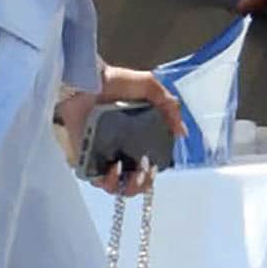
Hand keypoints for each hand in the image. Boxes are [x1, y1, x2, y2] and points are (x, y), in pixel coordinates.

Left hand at [60, 64, 182, 194]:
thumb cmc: (113, 81)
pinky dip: (107, 182)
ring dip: (127, 186)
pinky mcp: (84, 158)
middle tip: (143, 174)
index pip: (148, 164)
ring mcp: (101, 156)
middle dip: (143, 184)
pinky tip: (114, 169)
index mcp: (135, 136)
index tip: (154, 166)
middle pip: (134, 181)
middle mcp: (119, 149)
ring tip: (129, 175)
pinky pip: (96, 180)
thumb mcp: (148, 87)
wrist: (84, 81)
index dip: (153, 172)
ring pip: (116, 185)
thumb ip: (169, 106)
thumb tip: (182, 133)